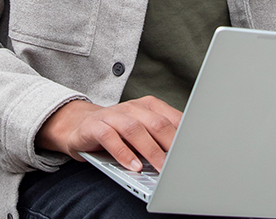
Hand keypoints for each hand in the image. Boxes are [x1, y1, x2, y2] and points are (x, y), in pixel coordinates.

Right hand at [36, 97, 180, 172]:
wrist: (80, 125)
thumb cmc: (117, 132)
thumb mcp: (142, 131)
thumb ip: (160, 138)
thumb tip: (183, 156)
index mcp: (148, 106)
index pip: (172, 118)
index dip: (184, 135)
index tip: (195, 152)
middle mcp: (131, 107)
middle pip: (156, 123)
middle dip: (170, 145)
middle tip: (180, 165)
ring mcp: (113, 115)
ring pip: (135, 129)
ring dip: (150, 151)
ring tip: (160, 168)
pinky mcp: (95, 126)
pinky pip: (110, 138)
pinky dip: (123, 153)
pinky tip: (133, 166)